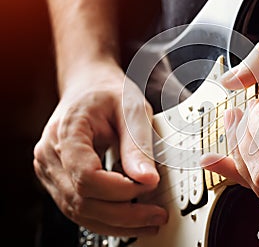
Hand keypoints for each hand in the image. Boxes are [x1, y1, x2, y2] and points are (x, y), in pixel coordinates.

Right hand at [33, 60, 167, 235]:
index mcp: (66, 131)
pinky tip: (130, 218)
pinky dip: (106, 217)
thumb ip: (137, 144)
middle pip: (82, 201)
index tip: (149, 187)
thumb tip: (147, 180)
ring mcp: (51, 170)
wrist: (88, 85)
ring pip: (79, 212)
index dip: (120, 189)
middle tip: (156, 216)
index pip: (86, 176)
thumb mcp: (130, 108)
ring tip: (148, 221)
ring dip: (117, 223)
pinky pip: (80, 207)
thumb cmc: (107, 92)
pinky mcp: (60, 180)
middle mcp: (50, 155)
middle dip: (124, 215)